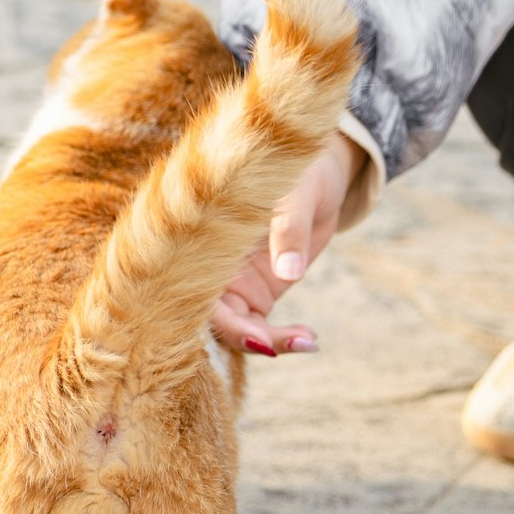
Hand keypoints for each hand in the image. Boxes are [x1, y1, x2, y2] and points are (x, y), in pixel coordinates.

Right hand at [211, 132, 366, 352]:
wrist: (317, 170)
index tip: (254, 335)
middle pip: (213, 317)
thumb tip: (288, 273)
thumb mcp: (294, 193)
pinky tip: (309, 339)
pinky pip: (261, 329)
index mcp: (204, 237)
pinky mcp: (257, 294)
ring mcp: (233, 285)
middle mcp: (211, 267)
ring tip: (307, 341)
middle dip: (245, 338)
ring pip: (238, 329)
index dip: (219, 316)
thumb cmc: (296, 169)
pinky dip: (283, 339)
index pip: (196, 288)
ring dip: (269, 343)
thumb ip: (288, 229)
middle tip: (282, 344)